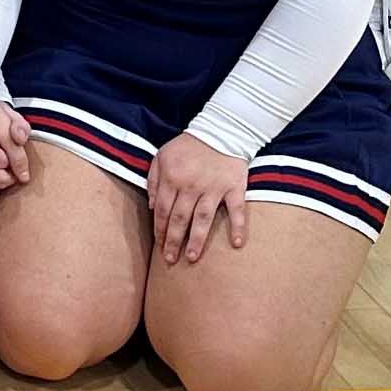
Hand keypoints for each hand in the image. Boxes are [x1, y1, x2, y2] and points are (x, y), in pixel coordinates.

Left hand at [147, 133, 250, 265]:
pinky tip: (236, 244)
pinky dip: (238, 227)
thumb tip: (152, 207)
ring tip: (192, 258)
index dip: (160, 230)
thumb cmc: (188, 146)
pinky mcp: (234, 187)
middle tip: (170, 260)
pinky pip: (237, 210)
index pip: (162, 210)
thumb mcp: (162, 156)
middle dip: (173, 241)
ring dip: (197, 240)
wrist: (221, 130)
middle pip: (179, 219)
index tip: (159, 245)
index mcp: (172, 178)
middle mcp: (191, 186)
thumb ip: (153, 180)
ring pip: (203, 219)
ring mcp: (214, 188)